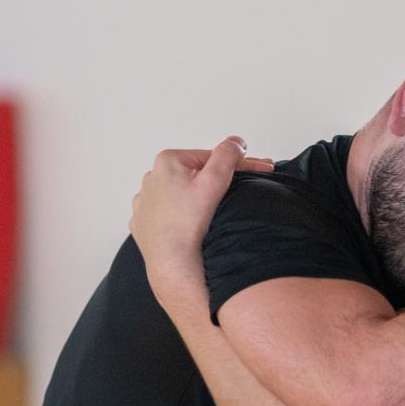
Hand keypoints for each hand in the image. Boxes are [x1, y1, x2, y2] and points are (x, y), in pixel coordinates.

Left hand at [129, 136, 272, 308]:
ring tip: (214, 212)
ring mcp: (146, 201)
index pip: (213, 158)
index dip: (240, 164)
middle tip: (239, 191)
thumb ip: (228, 155)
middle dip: (219, 180)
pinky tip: (194, 224)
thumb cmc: (188, 224)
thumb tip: (235, 142)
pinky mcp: (144, 222)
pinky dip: (182, 215)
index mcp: (167, 161)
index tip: (260, 170)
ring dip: (199, 197)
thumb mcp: (215, 180)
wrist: (171, 263)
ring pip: (182, 193)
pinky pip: (169, 213)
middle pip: (196, 174)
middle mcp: (151, 178)